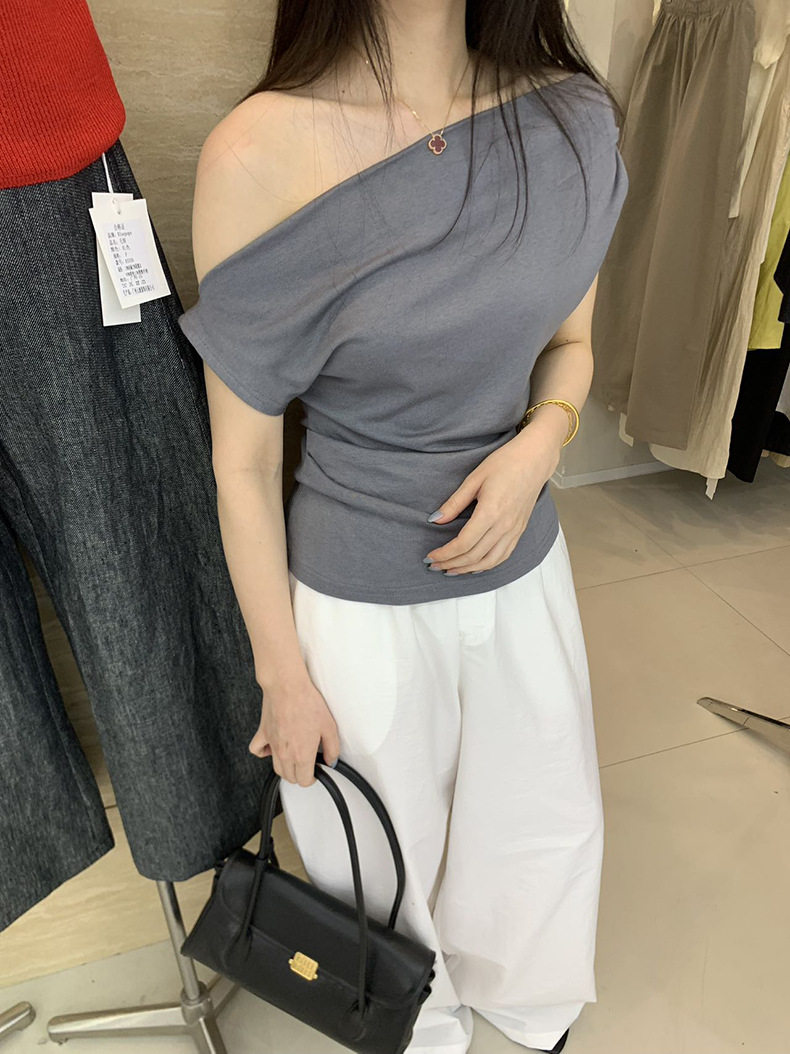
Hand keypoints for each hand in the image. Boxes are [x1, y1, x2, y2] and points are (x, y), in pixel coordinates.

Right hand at [249, 672, 340, 785]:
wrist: (287, 686)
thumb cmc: (307, 703)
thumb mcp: (329, 726)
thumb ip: (332, 748)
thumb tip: (331, 761)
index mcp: (302, 755)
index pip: (304, 781)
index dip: (312, 778)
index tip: (316, 771)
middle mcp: (285, 754)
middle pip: (290, 777)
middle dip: (300, 775)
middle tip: (308, 764)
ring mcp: (272, 745)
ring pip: (276, 768)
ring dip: (286, 768)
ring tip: (294, 758)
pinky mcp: (263, 734)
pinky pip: (257, 751)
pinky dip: (263, 753)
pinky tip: (272, 748)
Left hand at [424, 428, 560, 574]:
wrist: (535, 459)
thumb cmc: (505, 463)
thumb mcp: (474, 479)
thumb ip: (454, 503)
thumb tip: (435, 520)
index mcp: (491, 512)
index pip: (463, 544)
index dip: (445, 554)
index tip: (430, 556)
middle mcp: (504, 526)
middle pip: (474, 556)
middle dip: (451, 564)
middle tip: (434, 566)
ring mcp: (514, 530)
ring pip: (489, 561)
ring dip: (467, 569)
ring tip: (450, 570)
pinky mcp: (520, 530)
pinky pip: (503, 556)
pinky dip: (486, 565)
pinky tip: (474, 566)